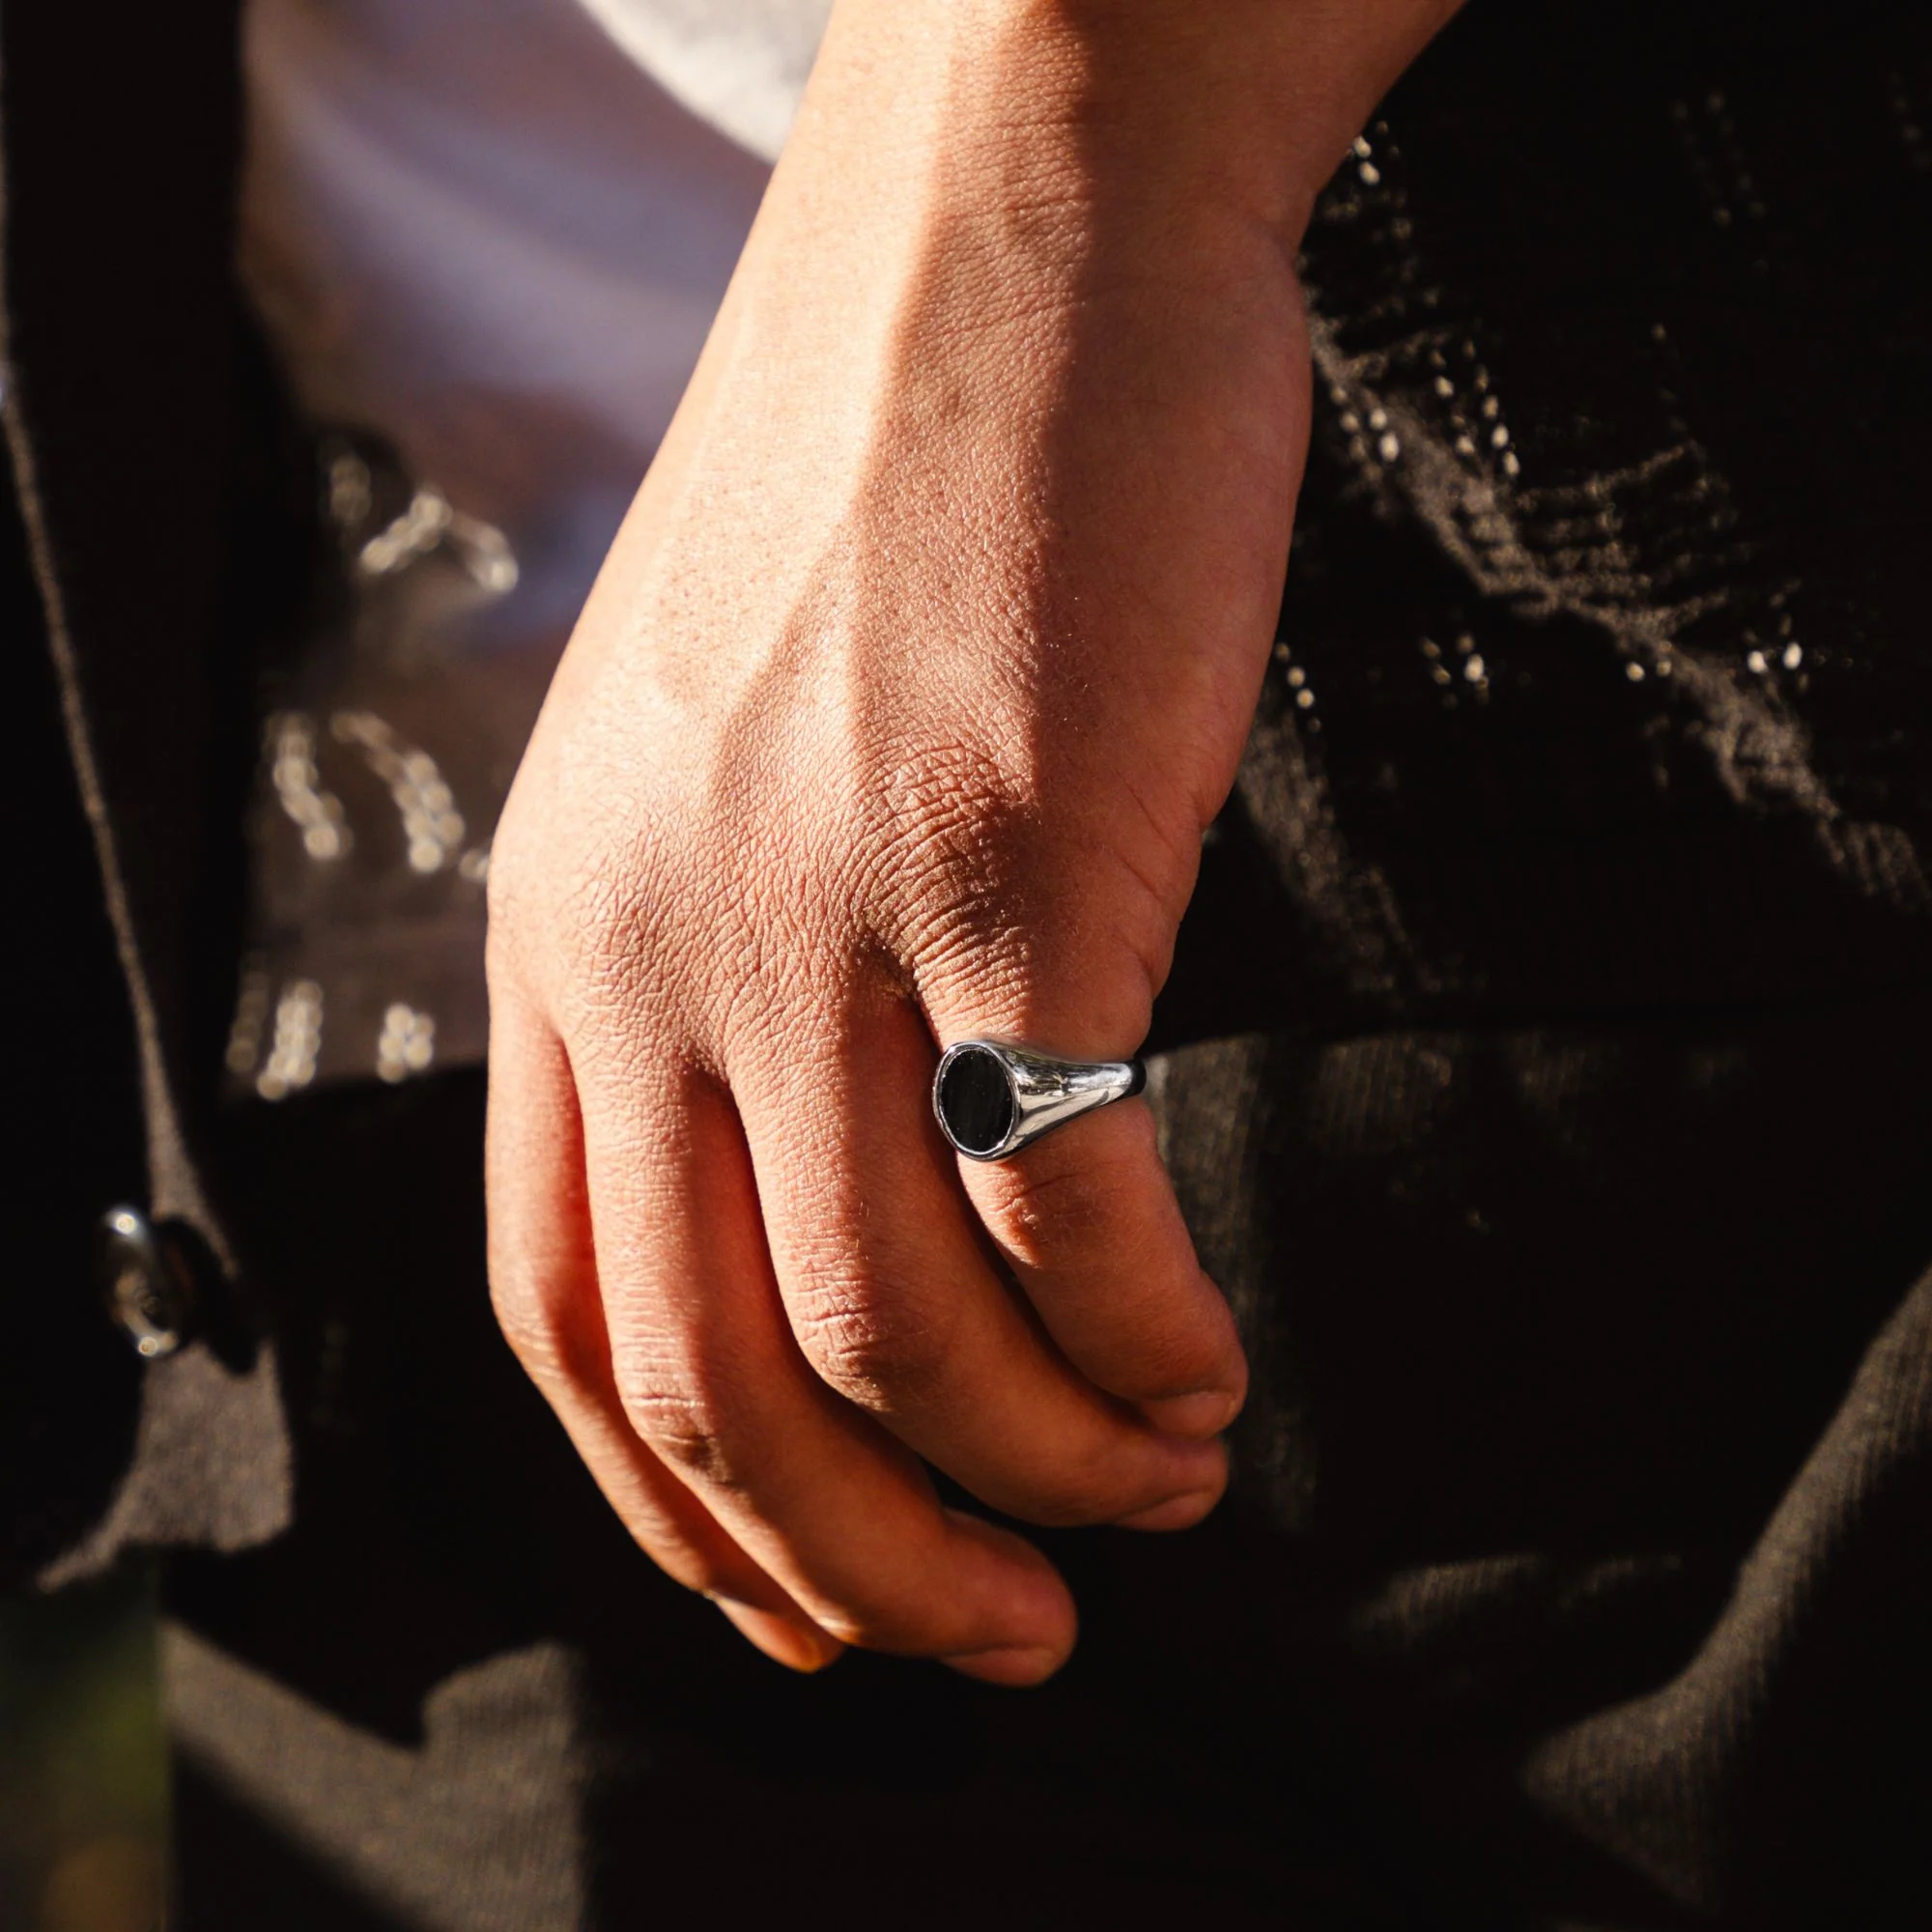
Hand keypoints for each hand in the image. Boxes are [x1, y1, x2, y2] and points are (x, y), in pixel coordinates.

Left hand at [486, 0, 1455, 1681]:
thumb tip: (820, 1177)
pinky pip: (1058, 1212)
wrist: (1010, 217)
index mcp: (563, 926)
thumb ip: (714, 960)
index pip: (561, 1315)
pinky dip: (1140, 1343)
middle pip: (712, 1380)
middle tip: (1006, 1633)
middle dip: (861, 1568)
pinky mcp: (1007, 867)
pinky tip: (1204, 1369)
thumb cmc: (890, 469)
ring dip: (1034, 1467)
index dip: (681, 1515)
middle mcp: (654, 945)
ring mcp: (821, 911)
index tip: (812, 1609)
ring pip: (892, 1333)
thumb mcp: (707, 736)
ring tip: (1153, 1488)